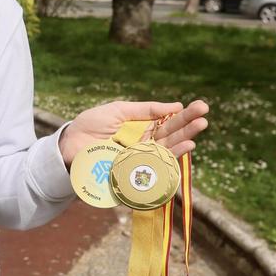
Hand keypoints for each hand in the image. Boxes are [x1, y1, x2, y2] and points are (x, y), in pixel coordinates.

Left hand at [58, 100, 208, 165]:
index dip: (184, 114)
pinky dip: (172, 156)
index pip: (168, 121)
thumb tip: (175, 106)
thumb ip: (145, 109)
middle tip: (205, 113)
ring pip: (169, 148)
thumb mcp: (119, 110)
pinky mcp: (136, 169)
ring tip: (200, 126)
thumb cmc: (91, 126)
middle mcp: (146, 143)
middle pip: (172, 134)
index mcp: (142, 127)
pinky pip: (157, 164)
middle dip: (189, 124)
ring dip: (185, 138)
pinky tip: (186, 145)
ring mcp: (142, 157)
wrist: (70, 145)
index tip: (201, 106)